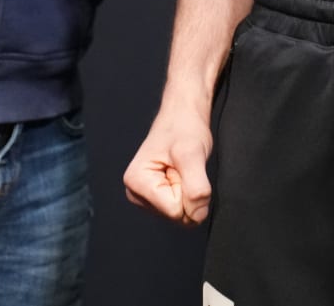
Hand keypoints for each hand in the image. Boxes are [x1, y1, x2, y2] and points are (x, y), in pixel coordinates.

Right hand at [123, 105, 213, 225]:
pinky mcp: (158, 200)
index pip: (174, 210)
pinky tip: (180, 176)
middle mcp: (136, 193)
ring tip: (181, 169)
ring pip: (181, 215)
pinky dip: (189, 194)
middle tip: (182, 168)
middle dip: (188, 193)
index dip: (186, 189)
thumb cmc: (183, 128)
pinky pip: (183, 211)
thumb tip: (198, 216)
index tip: (180, 166)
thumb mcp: (192, 154)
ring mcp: (147, 198)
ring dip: (189, 192)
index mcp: (136, 182)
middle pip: (176, 215)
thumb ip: (196, 188)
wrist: (183, 117)